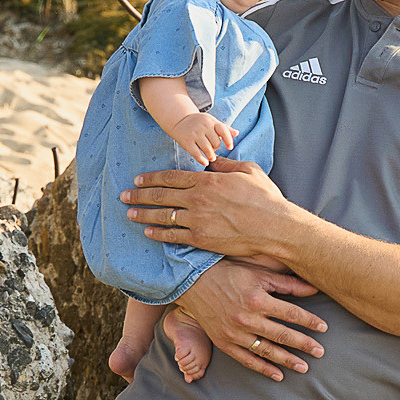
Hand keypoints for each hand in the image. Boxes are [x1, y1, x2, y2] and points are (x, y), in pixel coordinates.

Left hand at [125, 158, 296, 260]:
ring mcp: (198, 220)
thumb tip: (213, 160)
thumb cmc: (265, 198)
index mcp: (208, 180)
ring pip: (163, 216)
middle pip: (161, 195)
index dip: (152, 178)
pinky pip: (173, 236)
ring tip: (130, 214)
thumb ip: (226, 164)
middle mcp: (198, 199)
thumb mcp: (248, 171)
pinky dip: (158, 234)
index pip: (172, 177)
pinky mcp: (201, 239)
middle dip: (139, 195)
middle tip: (124, 195)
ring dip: (143, 214)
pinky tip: (149, 233)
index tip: (139, 179)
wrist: (274, 227)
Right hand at [167, 109, 237, 167]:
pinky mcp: (186, 141)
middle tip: (212, 148)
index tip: (229, 147)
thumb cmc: (200, 123)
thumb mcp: (212, 122)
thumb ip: (225, 128)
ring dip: (211, 156)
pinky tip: (205, 162)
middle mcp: (203, 127)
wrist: (180, 120)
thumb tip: (237, 133)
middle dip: (216, 148)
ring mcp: (194, 134)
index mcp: (211, 121)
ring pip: (208, 149)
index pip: (223, 130)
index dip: (228, 140)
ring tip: (211, 157)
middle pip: (216, 143)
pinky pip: (196, 154)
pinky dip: (202, 160)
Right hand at [167, 260, 327, 380]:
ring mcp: (234, 333)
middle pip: (282, 335)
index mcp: (257, 299)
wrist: (193, 282)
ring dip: (287, 360)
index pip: (291, 314)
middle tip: (320, 352)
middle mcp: (246, 319)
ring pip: (266, 351)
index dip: (310, 321)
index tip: (324, 328)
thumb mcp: (258, 272)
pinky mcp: (224, 342)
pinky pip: (247, 360)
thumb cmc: (229, 273)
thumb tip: (314, 289)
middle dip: (304, 344)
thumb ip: (286, 284)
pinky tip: (278, 375)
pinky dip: (263, 368)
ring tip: (304, 367)